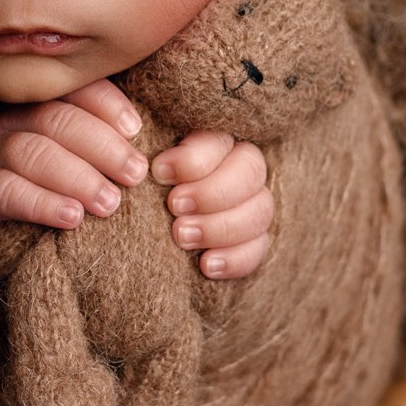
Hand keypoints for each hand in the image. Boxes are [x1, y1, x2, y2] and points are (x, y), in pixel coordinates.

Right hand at [0, 79, 149, 231]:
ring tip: (109, 203)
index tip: (136, 130)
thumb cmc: (65, 185)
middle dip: (101, 146)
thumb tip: (148, 134)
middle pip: (55, 118)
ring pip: (30, 152)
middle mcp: (12, 118)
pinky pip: (6, 191)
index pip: (74, 90)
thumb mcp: (87, 155)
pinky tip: (72, 217)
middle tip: (134, 174)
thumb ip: (111, 138)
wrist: (16, 229)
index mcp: (42, 100)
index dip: (107, 105)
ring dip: (76, 177)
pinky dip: (42, 203)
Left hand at [153, 132, 273, 279]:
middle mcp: (241, 168)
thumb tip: (149, 160)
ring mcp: (253, 204)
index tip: (159, 173)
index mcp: (215, 141)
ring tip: (181, 237)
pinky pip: (259, 249)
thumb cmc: (145, 189)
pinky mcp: (254, 240)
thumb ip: (154, 161)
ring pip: (261, 210)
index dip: (193, 158)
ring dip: (221, 226)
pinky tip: (206, 265)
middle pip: (251, 170)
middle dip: (211, 191)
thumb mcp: (146, 169)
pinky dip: (235, 259)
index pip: (220, 139)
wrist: (147, 234)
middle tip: (174, 206)